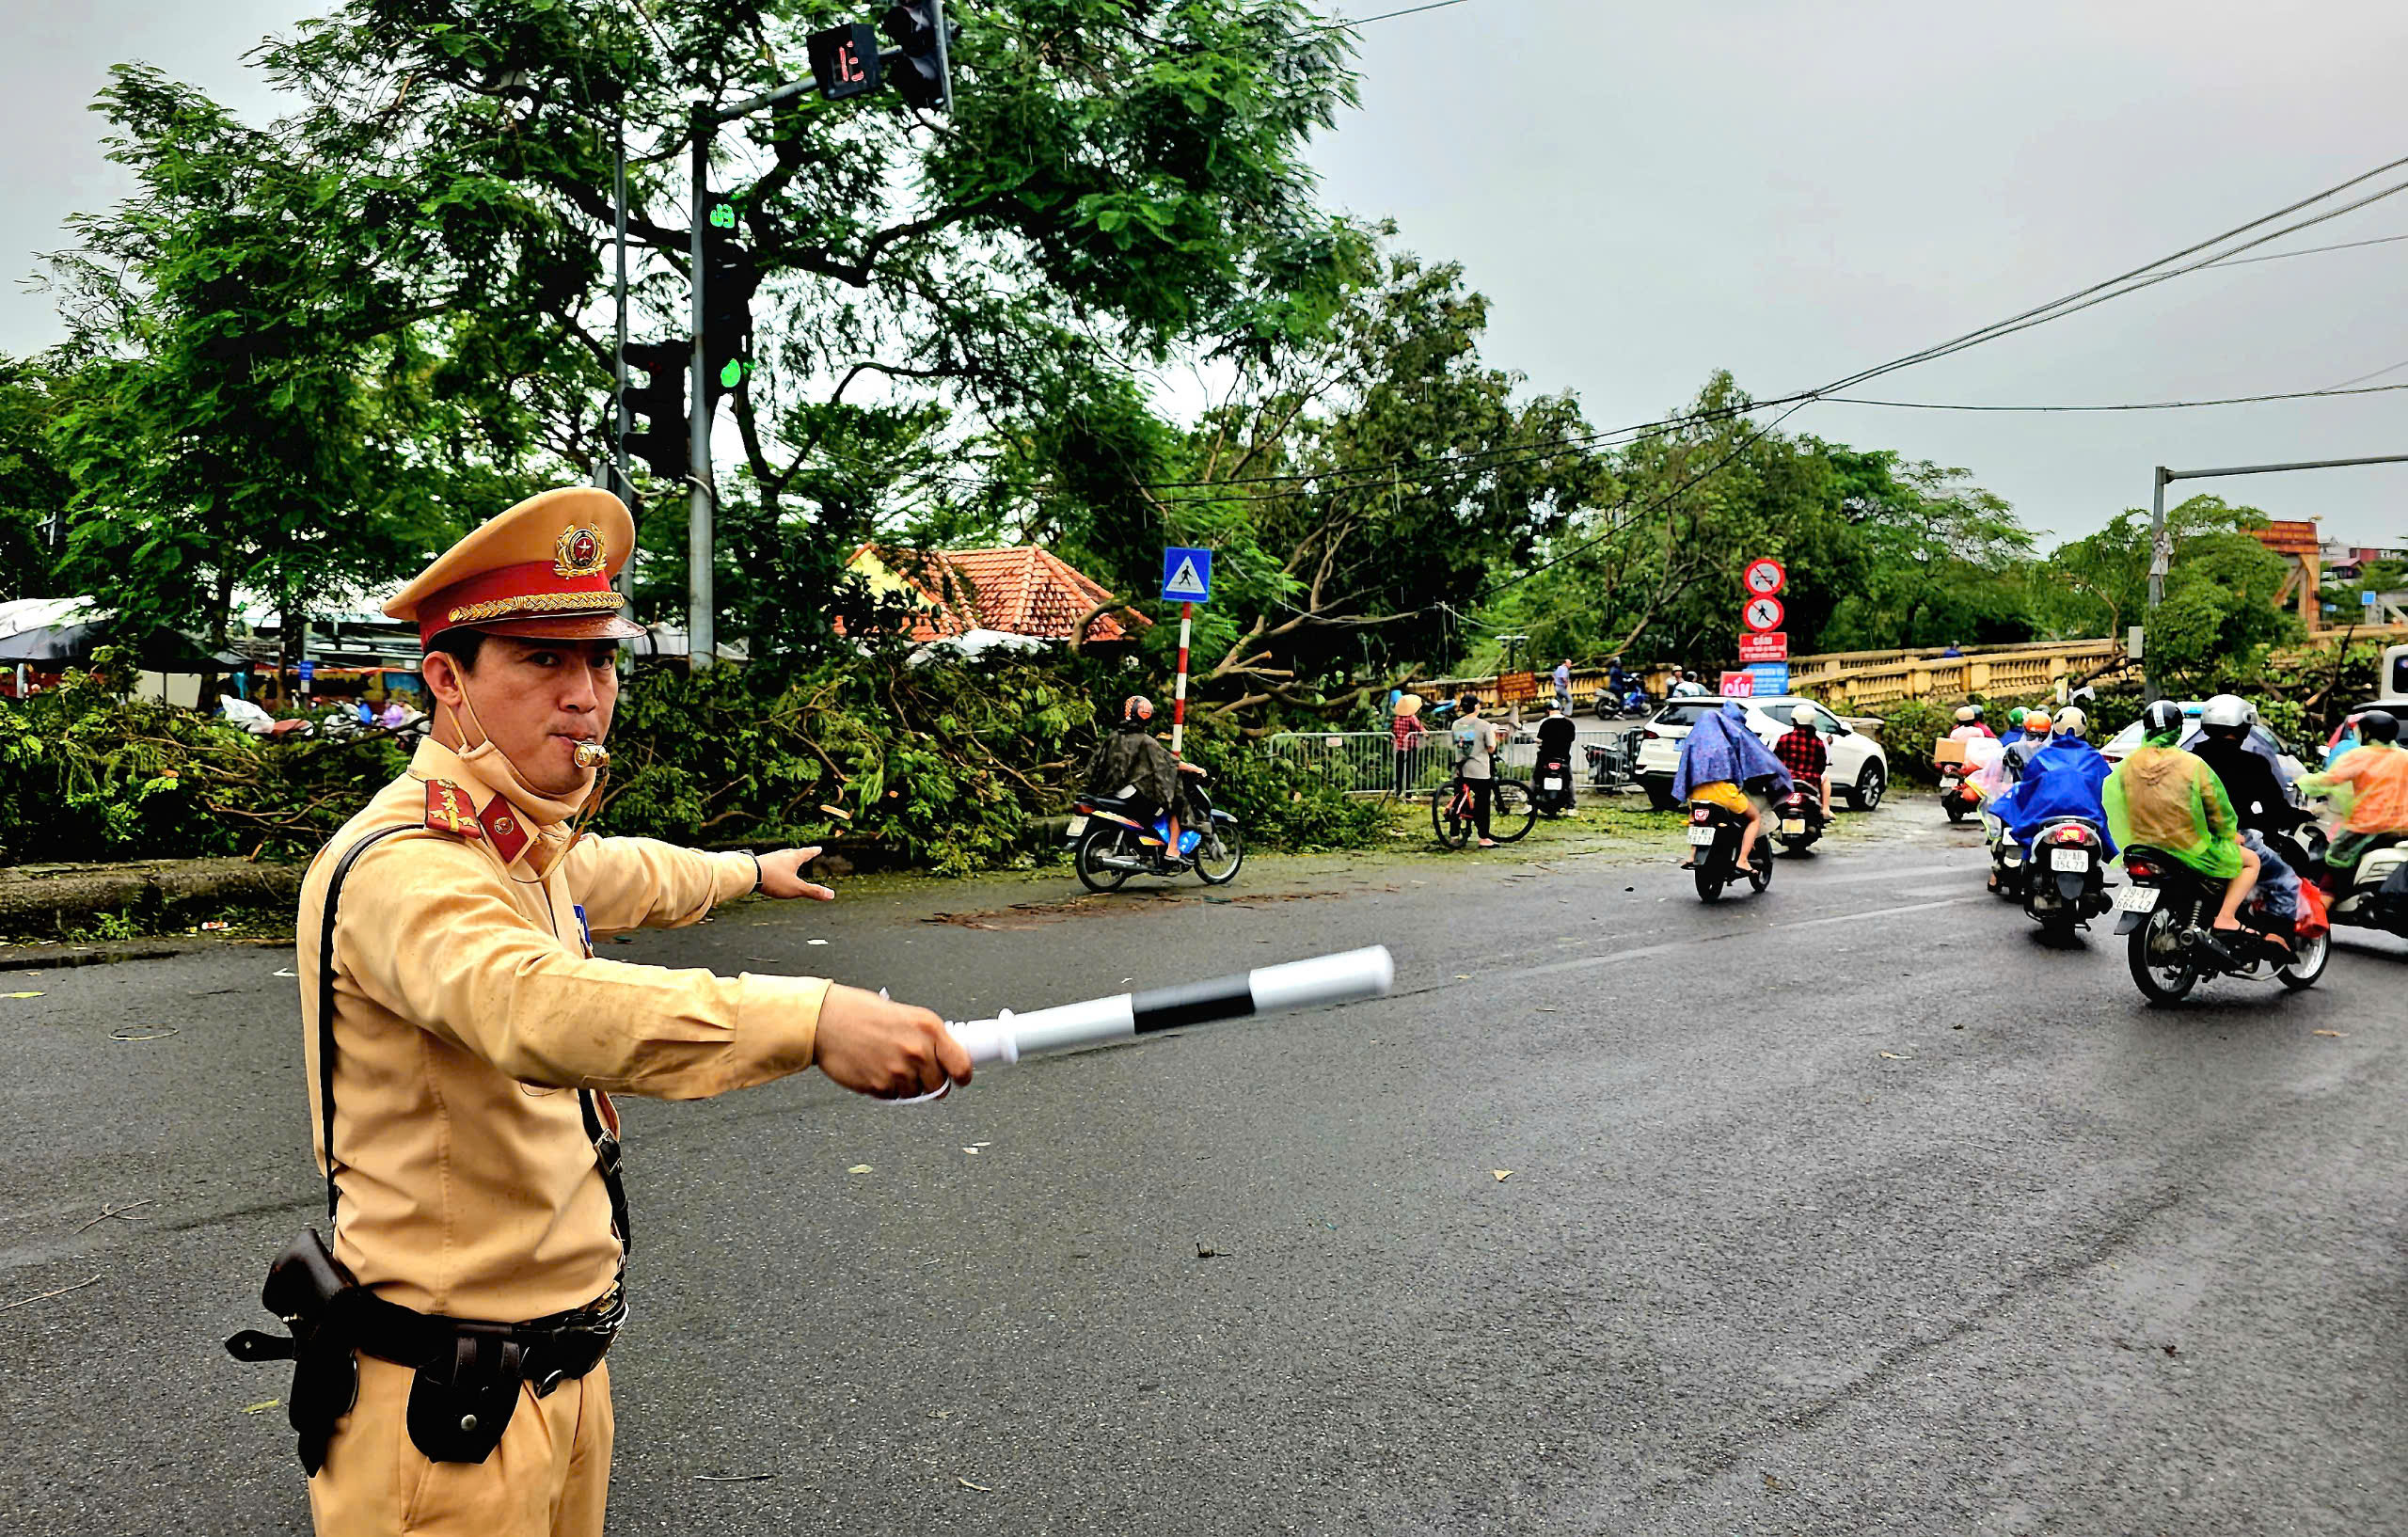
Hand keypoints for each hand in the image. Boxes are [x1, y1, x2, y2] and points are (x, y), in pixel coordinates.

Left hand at [755, 847, 834, 900]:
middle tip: (803, 852)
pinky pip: (769, 863)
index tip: (818, 848)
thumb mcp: (796, 888)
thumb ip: (813, 892)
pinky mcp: (758, 864)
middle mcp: (781, 856)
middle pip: (792, 853)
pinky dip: (773, 864)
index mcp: (792, 859)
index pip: (806, 853)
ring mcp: (769, 859)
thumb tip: (832, 895)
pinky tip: (770, 868)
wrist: (748, 874)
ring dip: (785, 858)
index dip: (813, 851)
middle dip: (799, 853)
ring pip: (780, 857)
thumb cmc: (774, 880)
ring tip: (786, 860)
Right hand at [812, 984, 972, 1097]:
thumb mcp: (905, 1014)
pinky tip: (875, 1069)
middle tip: (916, 1071)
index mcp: (928, 1028)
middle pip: (939, 1084)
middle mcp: (917, 1050)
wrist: (825, 1020)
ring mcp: (898, 1070)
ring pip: (916, 1092)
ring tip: (888, 1064)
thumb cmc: (861, 1013)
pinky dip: (887, 1088)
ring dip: (907, 1085)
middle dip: (930, 1081)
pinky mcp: (879, 1085)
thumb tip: (945, 1056)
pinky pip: (893, 1096)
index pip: (961, 1063)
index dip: (963, 1075)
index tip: (962, 1078)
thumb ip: (927, 1036)